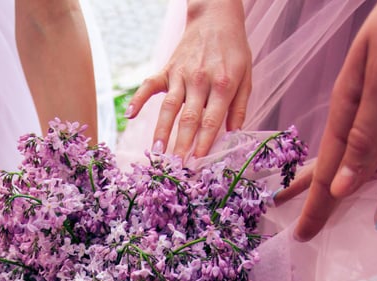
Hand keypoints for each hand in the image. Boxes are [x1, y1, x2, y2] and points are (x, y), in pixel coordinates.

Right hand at [127, 0, 250, 158]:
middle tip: (176, 167)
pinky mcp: (167, 69)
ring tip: (156, 152)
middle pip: (189, 118)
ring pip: (169, 107)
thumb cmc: (234, 50)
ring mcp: (181, 74)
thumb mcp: (246, 76)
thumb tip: (233, 134)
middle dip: (182, 145)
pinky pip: (149, 85)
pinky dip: (138, 99)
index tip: (198, 163)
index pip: (211, 120)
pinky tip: (130, 116)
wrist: (216, 17)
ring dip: (161, 131)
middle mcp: (200, 81)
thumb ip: (240, 107)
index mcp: (222, 85)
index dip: (204, 143)